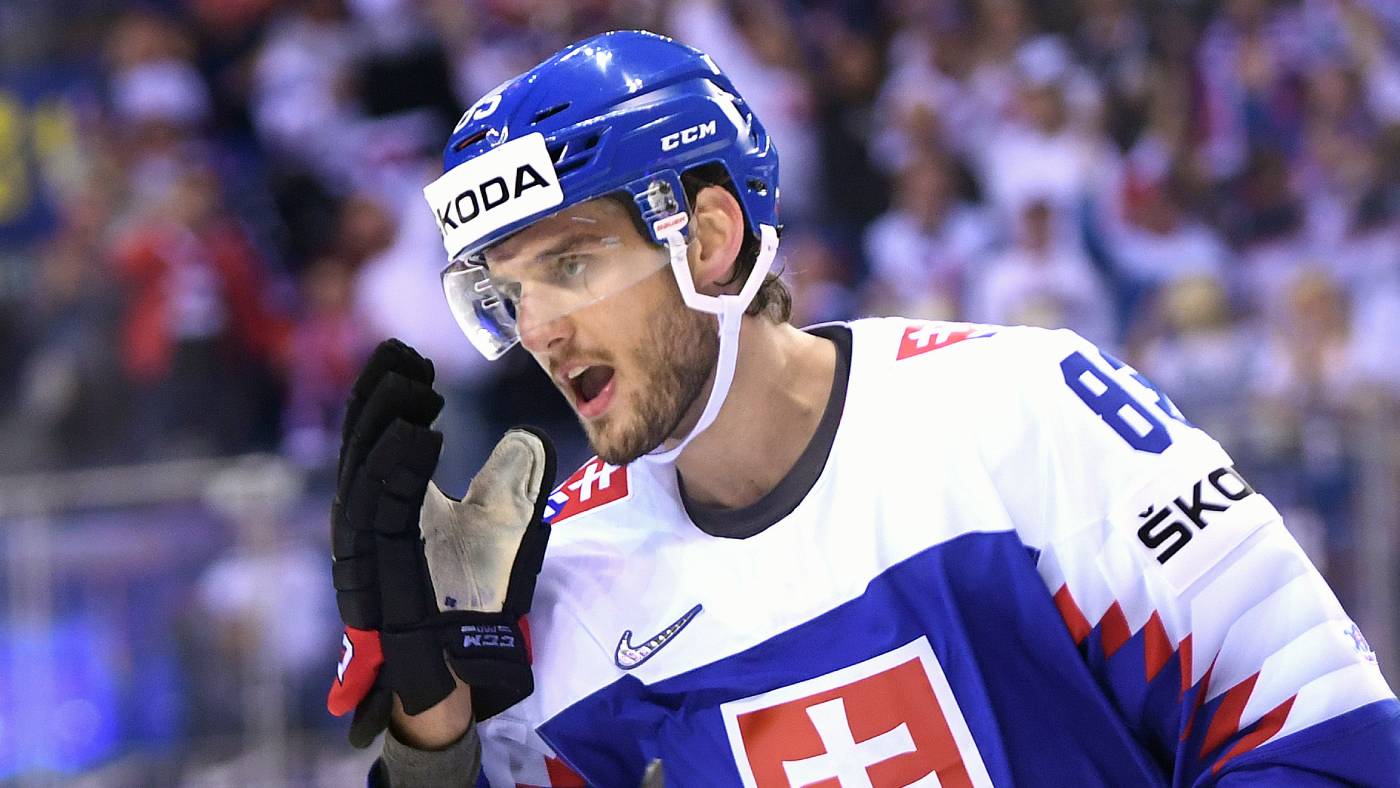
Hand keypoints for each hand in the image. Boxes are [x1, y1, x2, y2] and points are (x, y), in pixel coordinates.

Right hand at [326, 339, 556, 747]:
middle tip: (406, 353)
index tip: (416, 357)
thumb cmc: (475, 597)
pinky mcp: (370, 562)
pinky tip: (423, 432)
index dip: (390, 391)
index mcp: (389, 498)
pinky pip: (375, 503)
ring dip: (385, 417)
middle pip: (361, 438)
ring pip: (361, 464)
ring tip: (416, 381)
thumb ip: (513, 481)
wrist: (463, 659)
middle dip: (379, 390)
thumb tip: (530, 435)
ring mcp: (362, 538)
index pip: (379, 432)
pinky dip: (394, 463)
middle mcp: (366, 512)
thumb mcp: (505, 525)